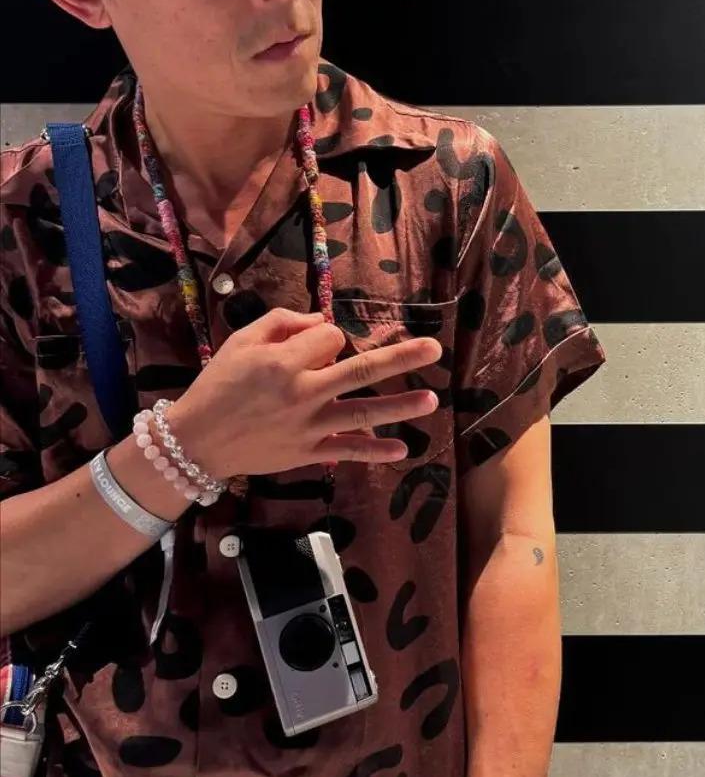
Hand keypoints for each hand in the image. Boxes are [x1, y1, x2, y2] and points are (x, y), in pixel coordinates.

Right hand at [164, 307, 442, 478]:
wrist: (195, 440)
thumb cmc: (218, 384)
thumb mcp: (241, 340)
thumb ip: (283, 322)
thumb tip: (322, 322)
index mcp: (285, 362)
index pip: (331, 338)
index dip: (328, 336)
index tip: (315, 343)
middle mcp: (303, 393)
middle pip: (362, 371)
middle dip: (402, 357)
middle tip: (436, 348)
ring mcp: (309, 427)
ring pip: (363, 414)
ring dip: (401, 406)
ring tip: (433, 400)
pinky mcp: (308, 453)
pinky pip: (347, 452)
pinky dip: (375, 453)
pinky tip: (403, 450)